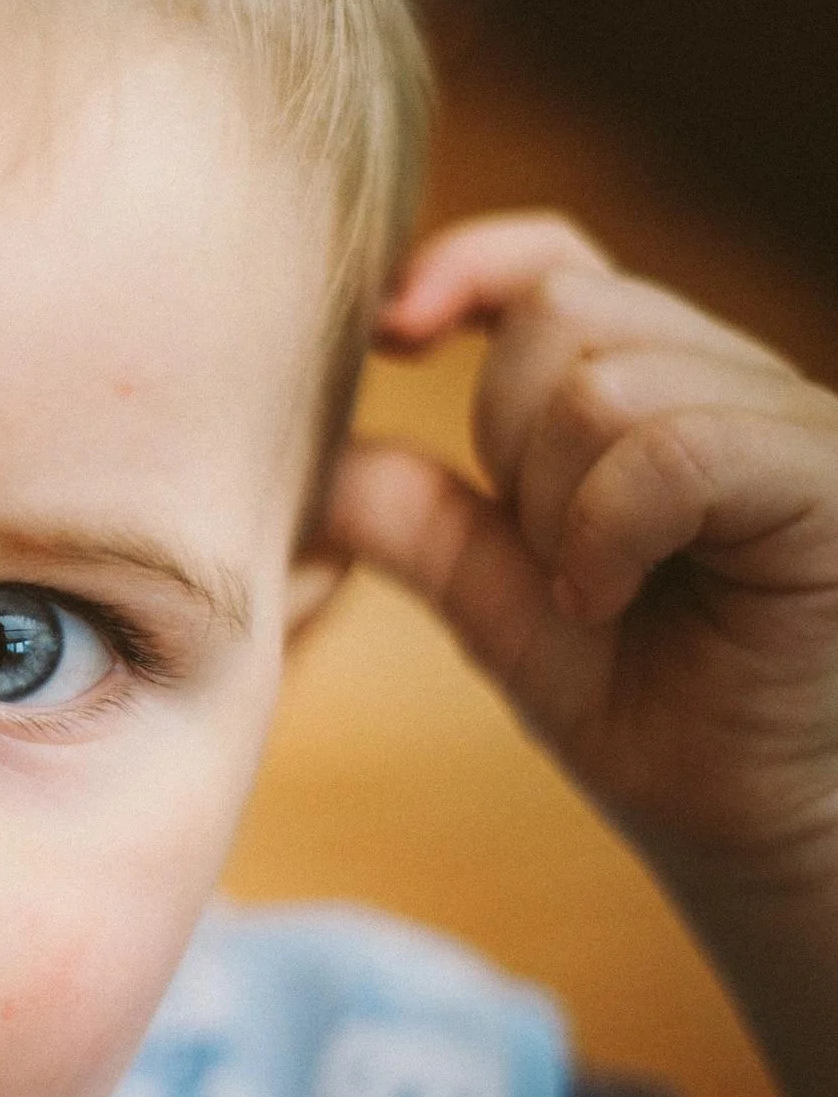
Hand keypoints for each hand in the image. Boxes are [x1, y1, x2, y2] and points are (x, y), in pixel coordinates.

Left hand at [328, 213, 837, 1096]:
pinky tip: (607, 598)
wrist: (772, 833)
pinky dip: (607, 530)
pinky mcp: (831, 479)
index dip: (467, 269)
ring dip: (559, 506)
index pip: (556, 263)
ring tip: (600, 594)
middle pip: (559, 316)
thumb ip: (414, 517)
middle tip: (554, 564)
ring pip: (603, 383)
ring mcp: (796, 420)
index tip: (391, 332)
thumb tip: (312, 450)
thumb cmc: (656, 718)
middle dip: (507, 443)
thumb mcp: (501, 608)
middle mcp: (738, 381)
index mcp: (659, 391)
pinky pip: (669, 449)